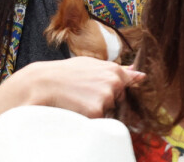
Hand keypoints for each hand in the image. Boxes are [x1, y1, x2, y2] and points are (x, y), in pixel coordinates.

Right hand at [0, 57, 144, 121]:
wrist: (43, 83)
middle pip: (119, 101)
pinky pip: (99, 120)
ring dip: (97, 109)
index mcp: (114, 69)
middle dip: (106, 100)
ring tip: (79, 99)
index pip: (127, 86)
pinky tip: (77, 107)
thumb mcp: (91, 64)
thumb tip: (139, 74)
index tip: (97, 89)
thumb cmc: (66, 73)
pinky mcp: (98, 111)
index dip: (112, 90)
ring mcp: (107, 97)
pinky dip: (89, 118)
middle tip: (85, 93)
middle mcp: (114, 82)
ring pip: (109, 111)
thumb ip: (117, 70)